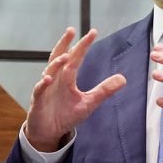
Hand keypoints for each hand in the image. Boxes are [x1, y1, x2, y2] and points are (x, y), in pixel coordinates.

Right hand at [23, 28, 126, 151]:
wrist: (49, 132)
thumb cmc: (66, 115)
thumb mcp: (88, 103)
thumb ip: (104, 90)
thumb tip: (123, 78)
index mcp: (67, 78)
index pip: (76, 58)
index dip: (83, 45)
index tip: (93, 32)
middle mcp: (56, 79)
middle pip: (59, 57)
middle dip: (64, 43)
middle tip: (71, 30)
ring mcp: (46, 89)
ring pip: (49, 72)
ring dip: (56, 64)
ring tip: (66, 56)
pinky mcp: (38, 101)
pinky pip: (39, 90)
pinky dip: (43, 84)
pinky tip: (48, 80)